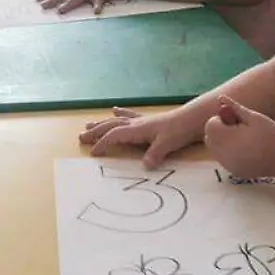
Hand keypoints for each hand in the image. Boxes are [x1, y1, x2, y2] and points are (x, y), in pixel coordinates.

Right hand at [80, 107, 204, 166]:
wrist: (193, 118)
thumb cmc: (179, 131)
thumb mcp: (167, 144)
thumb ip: (155, 154)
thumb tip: (145, 165)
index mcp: (137, 129)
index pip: (114, 136)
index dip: (102, 144)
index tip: (93, 153)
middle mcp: (135, 123)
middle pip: (109, 126)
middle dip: (95, 132)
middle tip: (81, 138)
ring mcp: (141, 120)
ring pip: (116, 120)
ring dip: (101, 123)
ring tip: (88, 124)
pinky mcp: (148, 120)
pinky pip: (130, 115)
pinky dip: (121, 113)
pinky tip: (115, 109)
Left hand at [204, 97, 274, 178]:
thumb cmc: (272, 135)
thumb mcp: (255, 117)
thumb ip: (235, 108)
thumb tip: (221, 98)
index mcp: (228, 138)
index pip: (210, 126)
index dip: (221, 120)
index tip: (236, 121)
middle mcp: (224, 153)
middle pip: (209, 137)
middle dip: (219, 131)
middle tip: (240, 130)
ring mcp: (227, 164)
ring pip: (214, 149)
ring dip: (223, 142)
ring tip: (244, 140)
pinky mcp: (232, 171)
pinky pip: (222, 159)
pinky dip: (228, 153)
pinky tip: (246, 150)